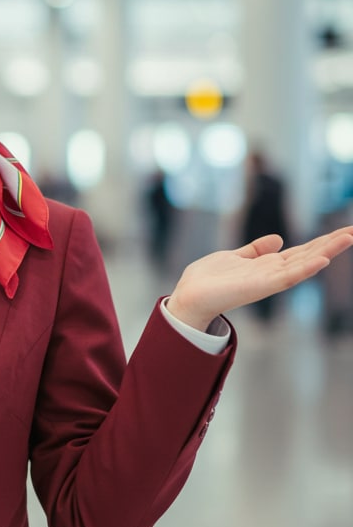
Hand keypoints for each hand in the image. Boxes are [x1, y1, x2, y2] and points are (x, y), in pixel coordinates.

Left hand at [166, 225, 352, 330]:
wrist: (189, 296)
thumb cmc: (208, 279)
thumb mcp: (235, 257)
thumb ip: (256, 250)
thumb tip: (278, 238)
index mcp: (268, 265)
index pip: (301, 251)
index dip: (322, 241)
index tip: (344, 231)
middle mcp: (273, 272)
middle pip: (309, 255)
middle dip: (332, 243)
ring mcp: (269, 280)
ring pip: (304, 263)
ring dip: (326, 251)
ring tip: (348, 238)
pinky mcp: (261, 286)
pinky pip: (288, 277)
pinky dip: (305, 268)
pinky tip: (322, 259)